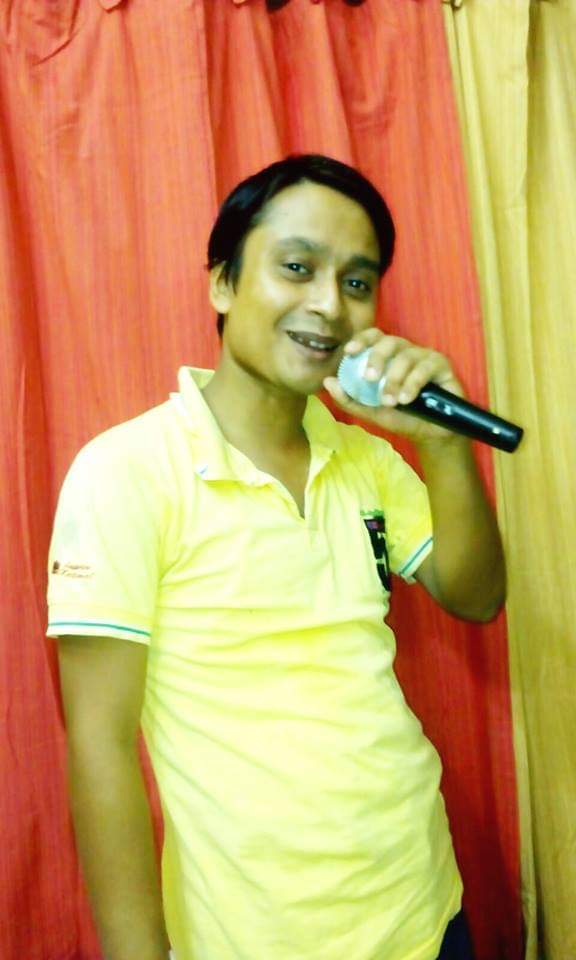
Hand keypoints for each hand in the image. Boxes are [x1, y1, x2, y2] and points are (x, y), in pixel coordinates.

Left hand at [323, 328, 466, 445]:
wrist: (430, 435)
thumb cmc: (401, 418)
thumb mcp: (371, 411)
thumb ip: (350, 398)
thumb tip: (327, 381)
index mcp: (388, 357)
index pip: (374, 337)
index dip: (361, 340)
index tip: (349, 352)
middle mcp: (406, 352)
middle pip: (389, 342)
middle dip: (377, 358)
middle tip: (369, 378)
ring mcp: (424, 356)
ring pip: (406, 356)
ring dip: (395, 379)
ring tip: (390, 402)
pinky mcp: (441, 365)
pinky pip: (425, 367)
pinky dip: (412, 384)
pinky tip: (406, 400)